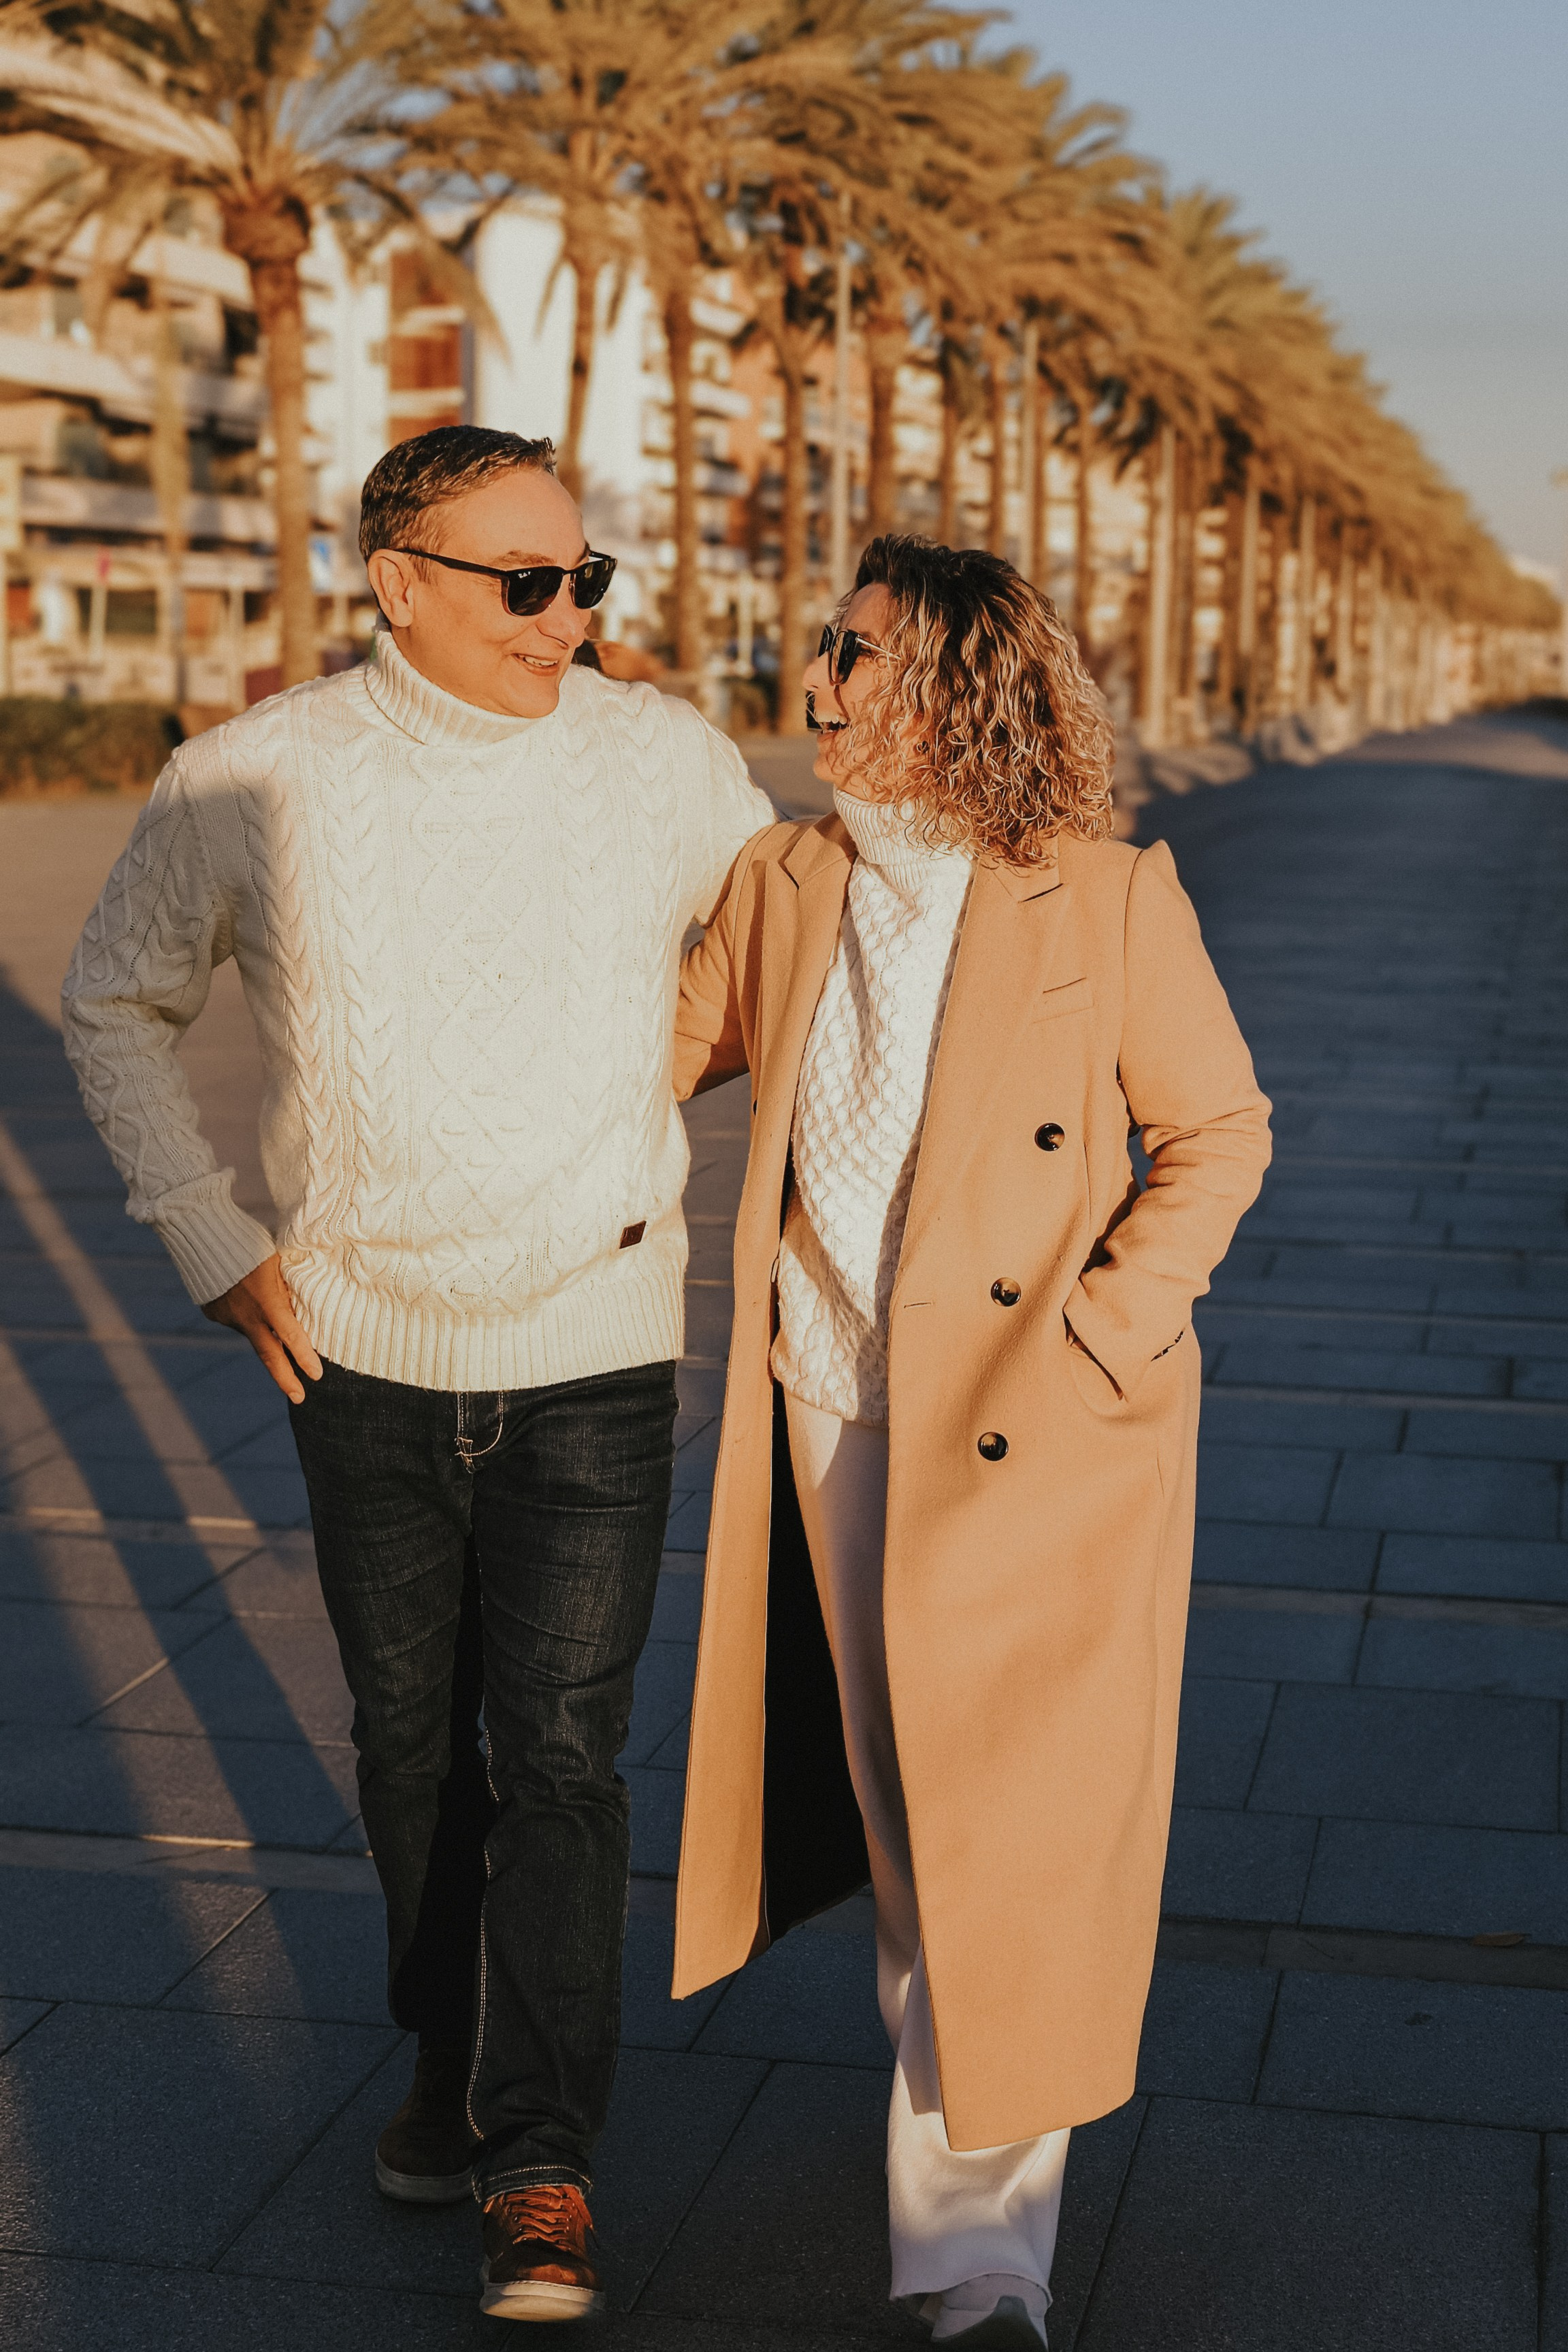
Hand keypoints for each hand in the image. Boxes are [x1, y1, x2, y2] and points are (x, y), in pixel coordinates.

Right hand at [201, 1254, 322, 1403]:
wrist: (202, 1233)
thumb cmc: (249, 1241)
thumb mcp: (277, 1262)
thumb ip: (286, 1290)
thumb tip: (297, 1311)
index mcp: (267, 1302)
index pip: (291, 1337)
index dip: (304, 1358)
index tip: (317, 1376)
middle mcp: (246, 1316)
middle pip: (269, 1355)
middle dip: (286, 1378)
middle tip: (300, 1398)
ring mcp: (227, 1317)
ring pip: (253, 1330)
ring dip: (263, 1326)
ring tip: (260, 1295)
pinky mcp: (214, 1313)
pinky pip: (236, 1318)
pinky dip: (244, 1313)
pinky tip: (242, 1292)